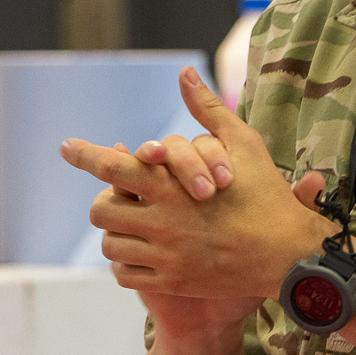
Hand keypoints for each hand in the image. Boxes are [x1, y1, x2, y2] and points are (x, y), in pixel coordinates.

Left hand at [59, 67, 332, 331]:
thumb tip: (184, 72)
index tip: (66, 148)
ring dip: (115, 234)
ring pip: (110, 245)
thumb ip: (207, 110)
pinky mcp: (171, 282)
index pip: (112, 167)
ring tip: (133, 226)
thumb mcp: (243, 144)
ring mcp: (165, 256)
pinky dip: (126, 264)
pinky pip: (125, 275)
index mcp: (172, 186)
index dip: (85, 155)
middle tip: (118, 199)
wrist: (288, 254)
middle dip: (105, 201)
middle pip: (101, 210)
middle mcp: (162, 222)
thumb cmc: (267, 195)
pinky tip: (142, 252)